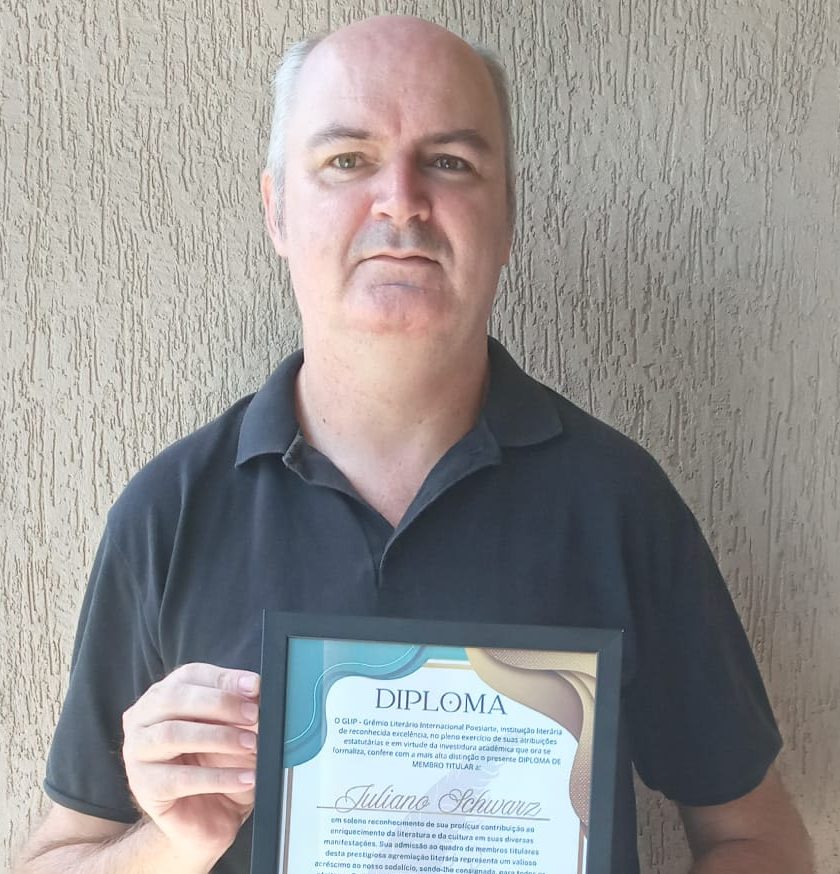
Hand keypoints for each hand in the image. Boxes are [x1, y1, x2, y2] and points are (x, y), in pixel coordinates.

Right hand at [122, 663, 259, 866]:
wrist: (208, 816)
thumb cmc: (218, 763)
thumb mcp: (234, 728)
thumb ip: (239, 705)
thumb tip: (255, 689)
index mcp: (164, 694)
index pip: (189, 675)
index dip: (224, 679)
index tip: (255, 687)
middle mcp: (142, 718)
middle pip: (174, 699)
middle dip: (220, 704)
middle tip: (254, 715)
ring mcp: (137, 752)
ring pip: (171, 735)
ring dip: (219, 738)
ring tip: (251, 745)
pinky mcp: (143, 787)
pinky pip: (180, 778)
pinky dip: (218, 777)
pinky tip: (244, 778)